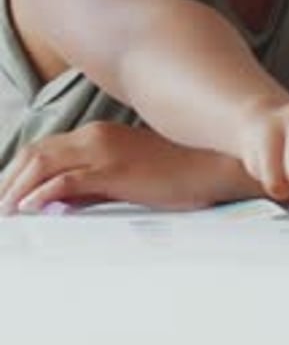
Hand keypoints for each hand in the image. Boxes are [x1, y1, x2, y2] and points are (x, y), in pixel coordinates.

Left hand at [0, 122, 229, 213]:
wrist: (210, 165)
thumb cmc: (174, 172)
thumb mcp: (125, 176)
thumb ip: (91, 185)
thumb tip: (59, 203)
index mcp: (97, 134)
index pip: (42, 149)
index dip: (16, 173)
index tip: (5, 196)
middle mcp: (95, 135)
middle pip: (35, 153)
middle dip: (8, 180)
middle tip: (0, 207)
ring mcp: (104, 150)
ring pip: (43, 163)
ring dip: (18, 188)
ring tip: (6, 211)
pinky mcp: (115, 169)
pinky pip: (68, 179)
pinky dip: (43, 192)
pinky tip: (30, 207)